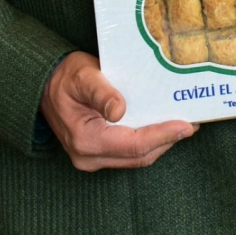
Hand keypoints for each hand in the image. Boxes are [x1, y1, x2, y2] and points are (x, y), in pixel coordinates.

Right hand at [39, 51, 196, 171]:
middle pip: (139, 156)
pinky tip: (163, 128)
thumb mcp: (82, 76)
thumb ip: (100, 92)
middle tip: (192, 123)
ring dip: (161, 143)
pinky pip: (130, 153)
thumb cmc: (64, 77)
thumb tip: (119, 109)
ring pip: (137, 158)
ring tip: (183, 125)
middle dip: (167, 140)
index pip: (132, 145)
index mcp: (85, 140)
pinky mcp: (99, 154)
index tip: (185, 125)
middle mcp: (89, 157)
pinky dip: (149, 142)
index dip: (161, 136)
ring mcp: (93, 159)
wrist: (43, 86)